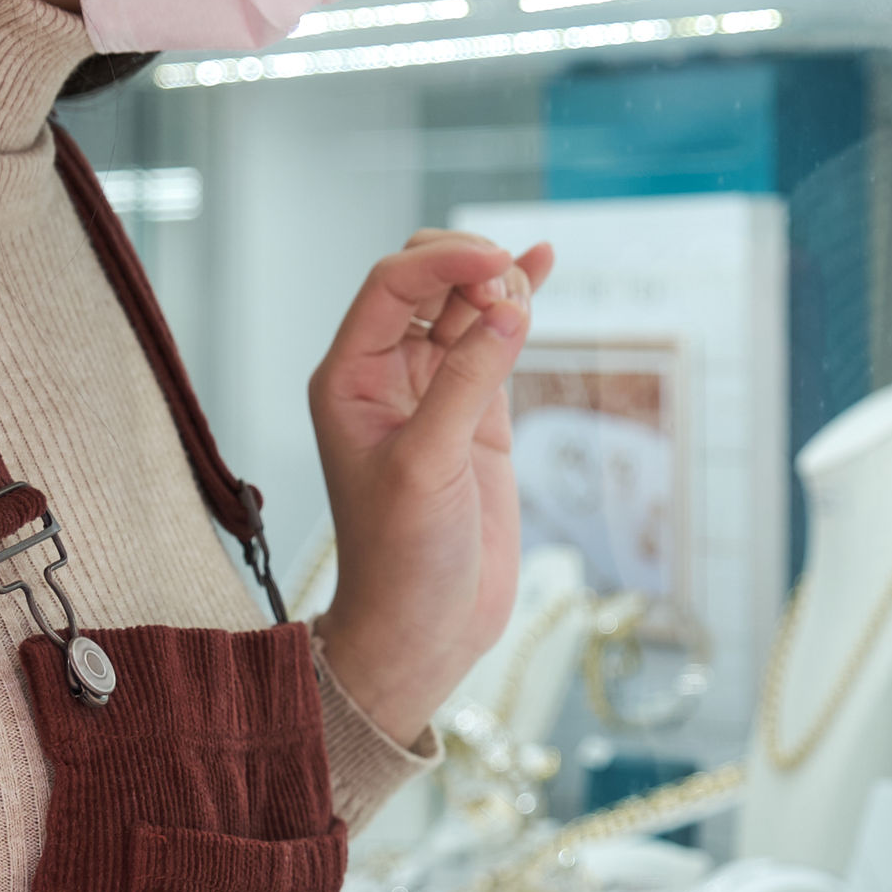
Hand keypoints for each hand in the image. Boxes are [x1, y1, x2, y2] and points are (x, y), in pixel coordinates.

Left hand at [306, 228, 554, 745]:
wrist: (425, 630)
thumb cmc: (403, 560)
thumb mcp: (428, 467)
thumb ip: (466, 383)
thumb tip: (509, 307)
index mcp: (349, 378)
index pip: (392, 285)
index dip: (444, 261)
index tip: (498, 265)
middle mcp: (386, 374)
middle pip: (426, 280)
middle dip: (470, 270)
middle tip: (508, 301)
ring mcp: (434, 390)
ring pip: (465, 303)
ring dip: (499, 286)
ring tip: (526, 300)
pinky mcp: (477, 413)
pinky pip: (495, 341)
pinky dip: (519, 304)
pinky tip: (542, 266)